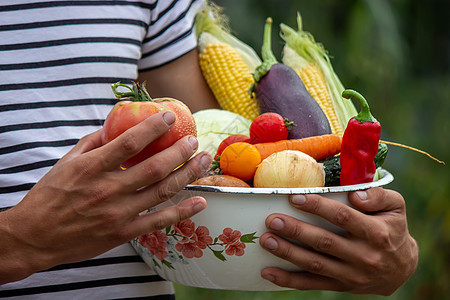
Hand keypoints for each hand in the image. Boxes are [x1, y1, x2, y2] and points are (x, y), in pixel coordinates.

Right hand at [0, 111, 211, 283]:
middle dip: (180, 150)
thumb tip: (117, 125)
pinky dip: (182, 211)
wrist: (35, 236)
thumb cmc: (50, 195)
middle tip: (193, 140)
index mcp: (92, 167)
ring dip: (187, 174)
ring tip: (202, 161)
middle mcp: (108, 189)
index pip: (130, 141)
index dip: (154, 127)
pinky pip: (159, 221)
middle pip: (155, 166)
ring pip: (162, 191)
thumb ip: (94, 141)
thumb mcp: (67, 161)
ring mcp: (118, 213)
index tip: (171, 116)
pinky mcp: (123, 232)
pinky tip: (200, 201)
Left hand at [259, 187, 417, 294]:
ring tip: (267, 241)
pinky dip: (288, 280)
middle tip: (273, 220)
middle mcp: (363, 255)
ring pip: (314, 264)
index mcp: (375, 233)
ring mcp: (351, 274)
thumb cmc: (392, 228)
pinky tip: (268, 272)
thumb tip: (354, 195)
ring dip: (288, 253)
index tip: (295, 198)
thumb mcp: (396, 207)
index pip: (342, 217)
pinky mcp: (341, 285)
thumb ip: (378, 195)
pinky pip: (312, 284)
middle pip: (324, 242)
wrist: (402, 268)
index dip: (317, 207)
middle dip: (296, 231)